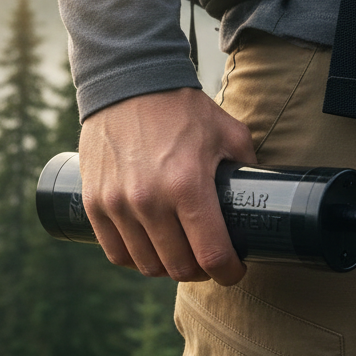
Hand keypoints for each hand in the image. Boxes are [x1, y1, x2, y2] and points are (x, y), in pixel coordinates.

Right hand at [78, 87, 256, 283]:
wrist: (126, 83)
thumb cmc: (180, 108)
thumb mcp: (227, 132)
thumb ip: (247, 166)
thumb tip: (260, 196)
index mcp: (188, 186)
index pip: (212, 255)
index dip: (228, 272)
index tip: (233, 270)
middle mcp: (149, 200)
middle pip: (178, 267)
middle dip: (199, 271)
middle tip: (206, 260)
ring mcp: (117, 204)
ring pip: (146, 265)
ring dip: (165, 268)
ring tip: (176, 255)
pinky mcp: (94, 202)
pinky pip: (115, 252)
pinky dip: (133, 259)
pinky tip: (146, 251)